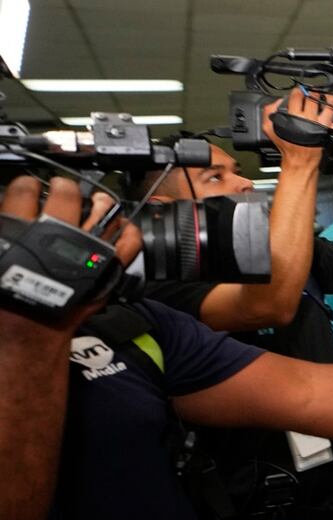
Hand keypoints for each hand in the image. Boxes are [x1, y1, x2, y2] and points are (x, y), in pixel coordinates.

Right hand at [0, 176, 141, 329]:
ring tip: (94, 201)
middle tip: (62, 189)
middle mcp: (56, 237)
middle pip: (67, 195)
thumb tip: (6, 216)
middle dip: (65, 186)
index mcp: (20, 232)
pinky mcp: (107, 268)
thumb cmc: (4, 300)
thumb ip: (3, 233)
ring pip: (102, 211)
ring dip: (99, 202)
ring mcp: (85, 251)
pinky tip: (122, 226)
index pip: (25, 191)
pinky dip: (128, 231)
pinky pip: (128, 243)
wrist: (28, 330)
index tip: (29, 186)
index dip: (27, 185)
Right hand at [262, 87, 332, 166]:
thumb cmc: (288, 147)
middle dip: (312, 93)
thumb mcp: (271, 129)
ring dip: (329, 97)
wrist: (301, 161)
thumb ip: (269, 113)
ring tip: (327, 97)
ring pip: (330, 104)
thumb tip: (276, 102)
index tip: (299, 92)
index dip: (298, 91)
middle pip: (314, 97)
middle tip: (312, 94)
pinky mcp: (332, 132)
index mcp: (295, 117)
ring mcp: (323, 125)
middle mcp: (310, 120)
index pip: (297, 96)